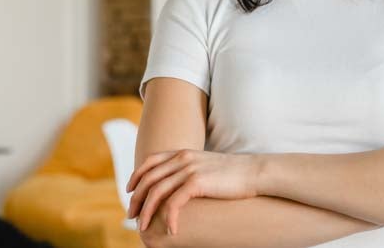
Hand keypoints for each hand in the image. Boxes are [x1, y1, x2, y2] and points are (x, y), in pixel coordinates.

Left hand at [126, 149, 259, 234]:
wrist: (254, 172)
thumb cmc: (233, 173)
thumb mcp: (206, 166)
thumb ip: (190, 170)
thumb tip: (179, 184)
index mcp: (183, 153)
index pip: (150, 161)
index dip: (136, 176)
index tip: (129, 191)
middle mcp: (183, 158)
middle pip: (149, 178)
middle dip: (136, 198)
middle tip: (132, 216)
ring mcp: (189, 169)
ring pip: (157, 192)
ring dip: (147, 212)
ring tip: (143, 228)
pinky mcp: (198, 182)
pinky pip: (174, 203)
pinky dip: (169, 218)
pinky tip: (172, 230)